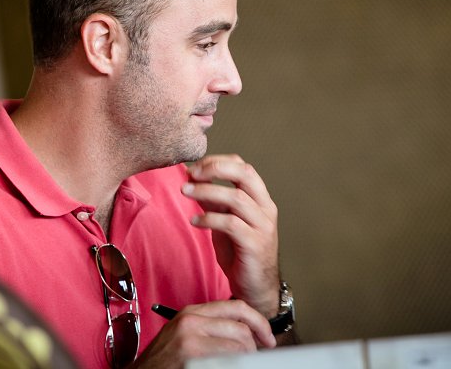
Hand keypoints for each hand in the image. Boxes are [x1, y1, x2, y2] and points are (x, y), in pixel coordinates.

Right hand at [133, 300, 274, 368]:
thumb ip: (211, 327)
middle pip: (242, 330)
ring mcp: (190, 340)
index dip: (259, 323)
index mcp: (192, 312)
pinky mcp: (191, 358)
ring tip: (236, 365)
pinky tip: (227, 368)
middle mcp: (191, 321)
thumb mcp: (185, 334)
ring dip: (245, 361)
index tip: (268, 339)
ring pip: (239, 349)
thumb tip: (246, 333)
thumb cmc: (163, 361)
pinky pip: (228, 363)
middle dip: (253, 349)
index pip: (237, 307)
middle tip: (253, 360)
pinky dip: (233, 367)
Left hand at [181, 154, 280, 316]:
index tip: (194, 166)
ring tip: (185, 191)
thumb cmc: (241, 255)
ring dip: (206, 191)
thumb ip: (215, 204)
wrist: (256, 289)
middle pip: (244, 174)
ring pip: (236, 198)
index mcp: (260, 199)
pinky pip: (231, 224)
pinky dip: (210, 218)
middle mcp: (265, 209)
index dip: (218, 161)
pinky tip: (195, 221)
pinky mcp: (255, 244)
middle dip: (215, 168)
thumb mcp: (225, 224)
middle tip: (190, 173)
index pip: (243, 167)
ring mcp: (263, 226)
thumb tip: (194, 182)